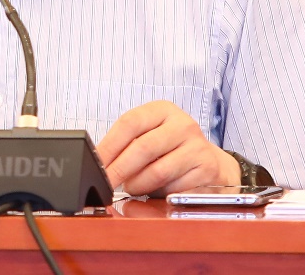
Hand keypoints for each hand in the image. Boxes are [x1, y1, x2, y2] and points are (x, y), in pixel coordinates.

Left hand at [95, 100, 240, 196]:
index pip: (130, 123)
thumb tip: (100, 163)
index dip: (108, 145)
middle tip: (106, 183)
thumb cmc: (171, 148)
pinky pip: (174, 187)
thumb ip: (127, 144)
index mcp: (162, 110)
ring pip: (157, 171)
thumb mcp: (150, 135)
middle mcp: (182, 124)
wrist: (209, 160)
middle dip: (118, 169)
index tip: (95, 163)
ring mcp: (197, 146)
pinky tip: (154, 192)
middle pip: (142, 147)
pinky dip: (158, 194)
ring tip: (131, 188)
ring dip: (137, 185)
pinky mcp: (206, 169)